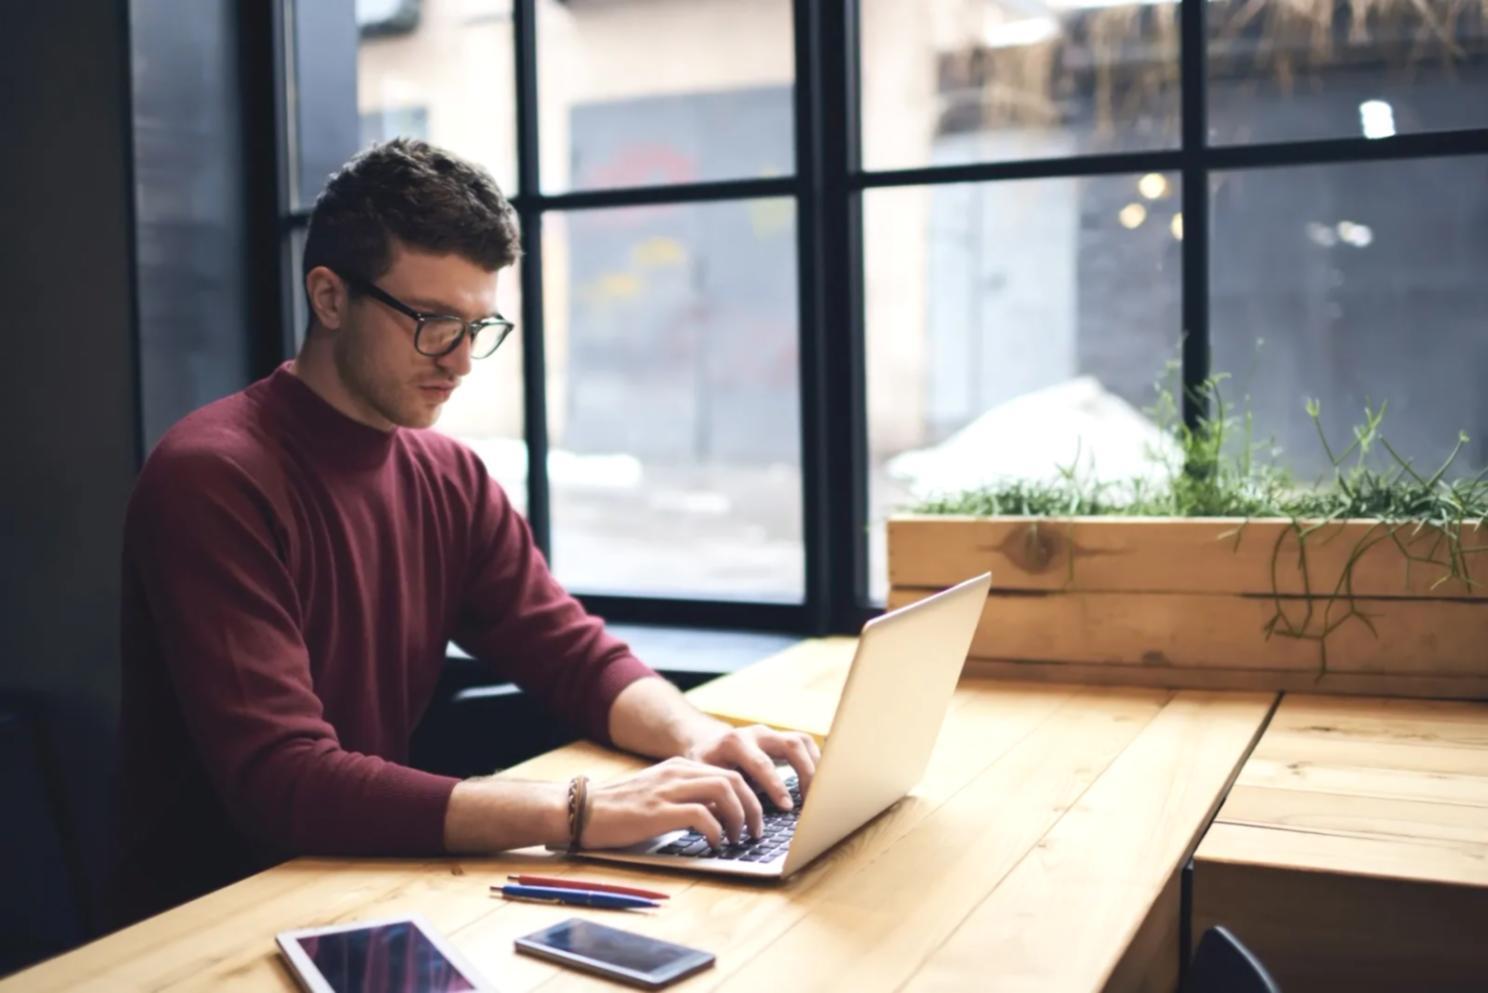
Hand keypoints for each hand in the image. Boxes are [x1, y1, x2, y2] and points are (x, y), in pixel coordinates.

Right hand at [581, 757, 761, 849]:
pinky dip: (716, 830)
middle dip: (753, 806)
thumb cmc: (620, 811)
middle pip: (734, 779)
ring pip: (724, 791)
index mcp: (679, 767)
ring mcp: (668, 790)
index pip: (729, 772)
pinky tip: (714, 844)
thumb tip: (719, 816)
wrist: (583, 810)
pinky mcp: (658, 812)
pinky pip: (702, 815)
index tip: (756, 817)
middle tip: (756, 831)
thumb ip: (686, 798)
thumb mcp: (659, 794)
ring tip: (738, 838)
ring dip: (740, 817)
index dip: (750, 796)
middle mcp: (677, 773)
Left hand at [684, 723, 820, 813]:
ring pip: (801, 742)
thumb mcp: (703, 780)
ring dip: (814, 767)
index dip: (776, 786)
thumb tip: (727, 823)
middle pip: (790, 746)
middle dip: (804, 773)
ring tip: (818, 794)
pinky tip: (817, 782)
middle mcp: (755, 733)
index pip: (761, 764)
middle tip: (811, 801)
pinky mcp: (781, 737)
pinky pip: (805, 743)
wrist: (706, 743)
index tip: (787, 807)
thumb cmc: (705, 767)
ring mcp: (771, 733)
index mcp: (734, 743)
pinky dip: (815, 761)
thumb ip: (715, 797)